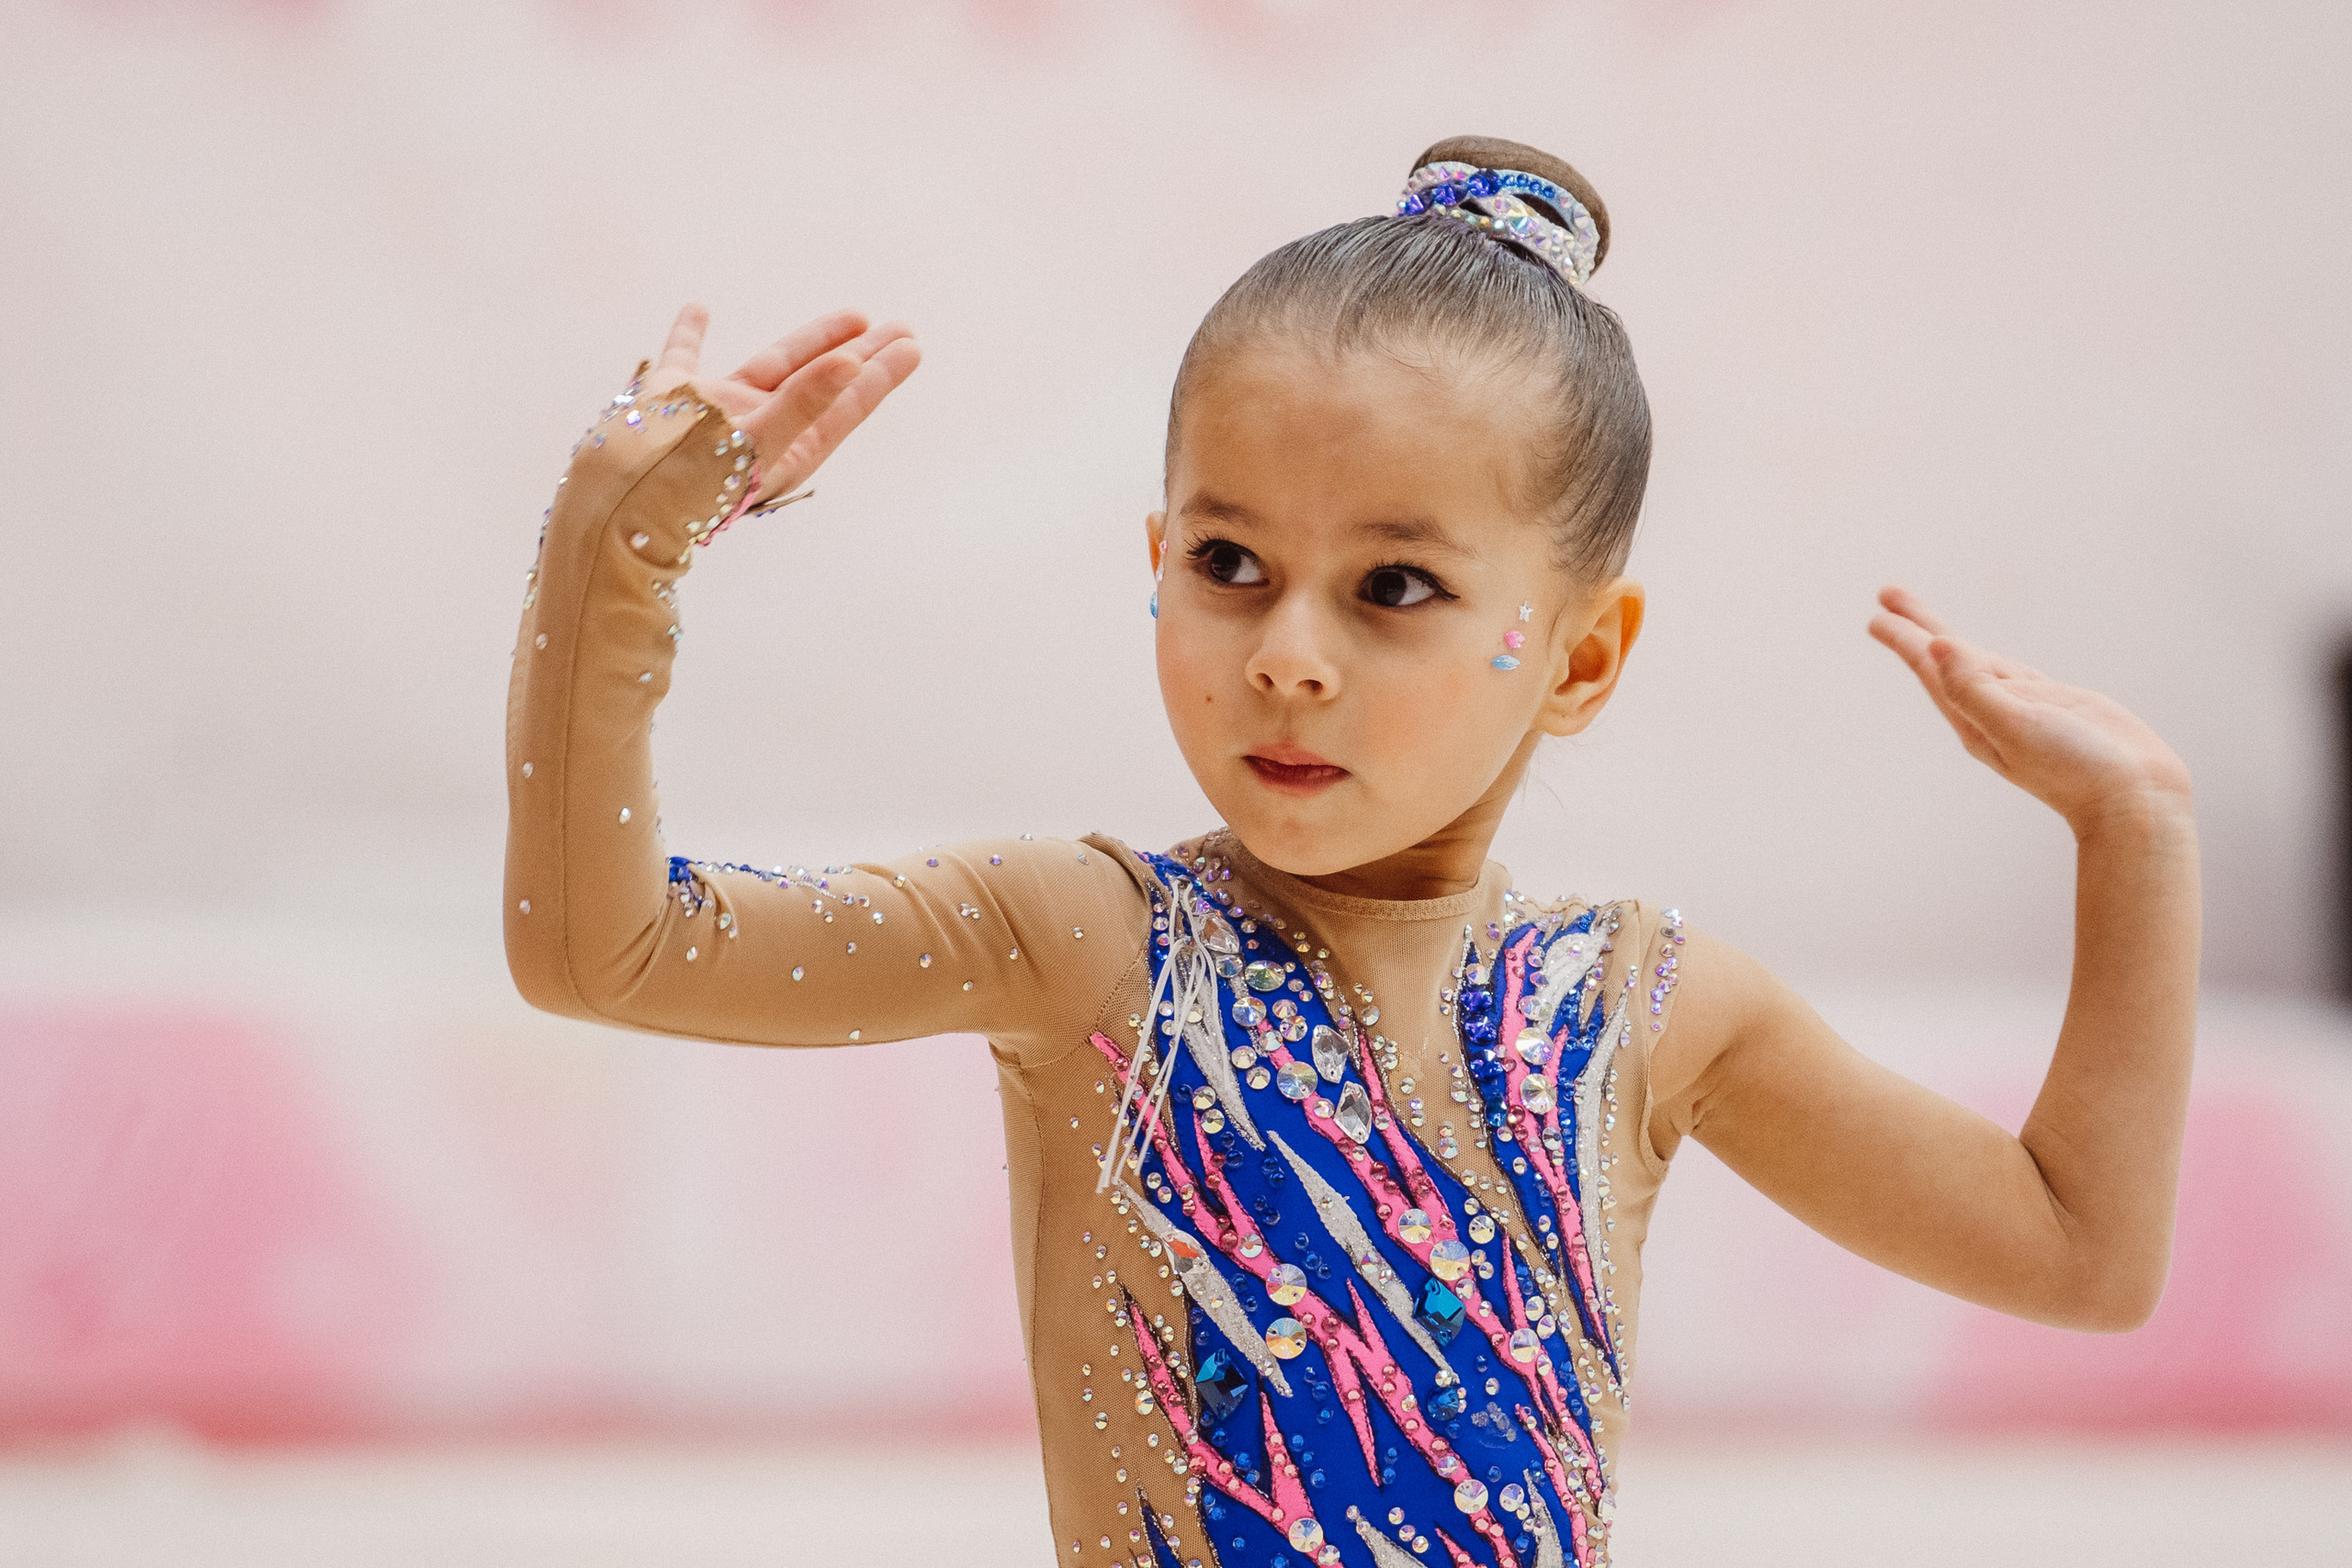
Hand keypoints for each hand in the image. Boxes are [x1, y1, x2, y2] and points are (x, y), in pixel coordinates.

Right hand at [641, 303, 920, 505]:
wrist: (606, 506)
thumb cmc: (684, 486)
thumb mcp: (755, 442)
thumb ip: (804, 403)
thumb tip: (853, 366)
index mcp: (782, 448)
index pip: (843, 404)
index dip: (878, 374)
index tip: (911, 344)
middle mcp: (754, 429)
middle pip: (822, 384)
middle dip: (862, 356)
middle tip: (903, 328)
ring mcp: (712, 413)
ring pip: (773, 365)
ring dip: (813, 341)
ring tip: (855, 316)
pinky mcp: (666, 399)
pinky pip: (683, 356)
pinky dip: (690, 332)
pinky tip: (699, 307)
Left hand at [1868, 586, 2191, 834]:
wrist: (2133, 799)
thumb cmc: (2075, 769)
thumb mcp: (2016, 726)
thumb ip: (1974, 689)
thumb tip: (1937, 647)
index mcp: (1973, 719)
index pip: (1931, 669)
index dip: (1906, 639)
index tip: (1877, 616)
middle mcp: (1990, 712)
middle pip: (1944, 659)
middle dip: (1917, 627)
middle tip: (1887, 594)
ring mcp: (2021, 707)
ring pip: (1975, 661)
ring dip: (1947, 639)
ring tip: (1923, 622)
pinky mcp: (2052, 704)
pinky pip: (2007, 672)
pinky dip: (1988, 658)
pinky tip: (1981, 657)